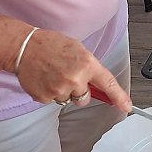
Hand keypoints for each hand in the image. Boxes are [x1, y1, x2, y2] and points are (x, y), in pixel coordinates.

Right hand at [15, 28, 131, 111]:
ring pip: (68, 100)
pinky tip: (46, 79)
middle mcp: (75, 79)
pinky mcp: (45, 98)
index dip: (119, 97)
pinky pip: (53, 101)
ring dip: (64, 91)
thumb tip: (98, 82)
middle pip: (85, 98)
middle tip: (69, 76)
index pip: (108, 84)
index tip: (126, 107)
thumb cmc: (50, 44)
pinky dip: (50, 92)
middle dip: (80, 91)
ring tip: (54, 74)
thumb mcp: (78, 49)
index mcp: (87, 64)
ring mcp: (59, 90)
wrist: (25, 47)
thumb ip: (90, 67)